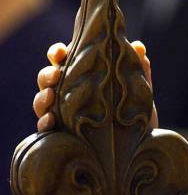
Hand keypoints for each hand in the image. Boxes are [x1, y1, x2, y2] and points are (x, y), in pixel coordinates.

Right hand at [33, 41, 158, 131]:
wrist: (141, 148)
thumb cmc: (137, 116)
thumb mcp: (140, 92)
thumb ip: (139, 69)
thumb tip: (138, 46)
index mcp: (84, 78)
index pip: (64, 60)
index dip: (57, 53)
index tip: (61, 52)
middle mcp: (69, 95)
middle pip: (47, 79)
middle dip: (46, 75)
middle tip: (54, 76)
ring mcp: (63, 114)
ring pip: (41, 102)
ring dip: (41, 97)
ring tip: (49, 97)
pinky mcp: (63, 135)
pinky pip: (45, 128)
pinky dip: (44, 123)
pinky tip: (50, 121)